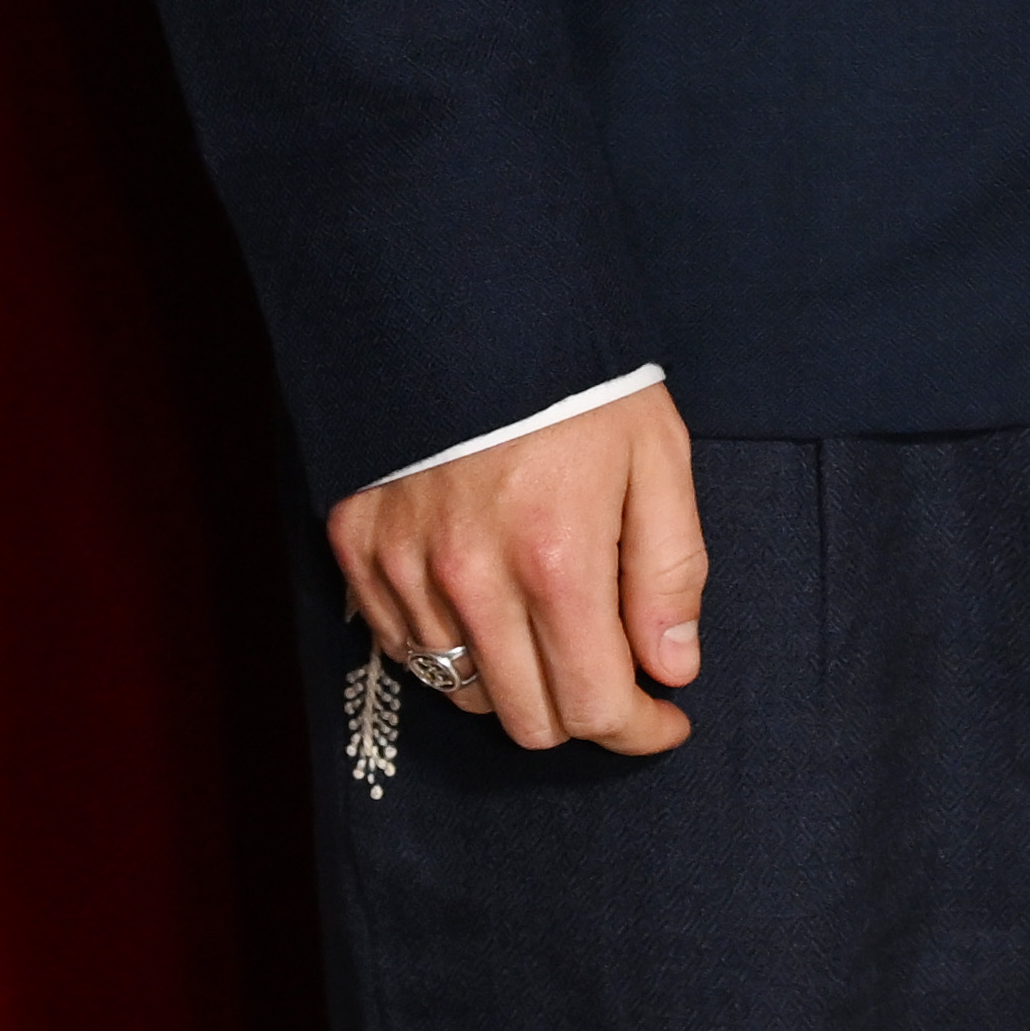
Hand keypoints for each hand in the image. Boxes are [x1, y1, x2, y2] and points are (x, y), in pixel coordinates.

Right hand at [330, 385, 707, 757]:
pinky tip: (487, 600)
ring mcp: (402, 567)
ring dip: (517, 678)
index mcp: (555, 559)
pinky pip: (405, 648)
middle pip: (527, 720)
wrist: (468, 301)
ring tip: (550, 621)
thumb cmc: (578, 382)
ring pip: (464, 692)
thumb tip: (673, 670)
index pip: (593, 706)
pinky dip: (452, 645)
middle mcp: (469, 579)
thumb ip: (670, 572)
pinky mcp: (356, 548)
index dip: (639, 729)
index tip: (665, 718)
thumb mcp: (657, 457)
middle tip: (614, 671)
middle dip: (584, 711)